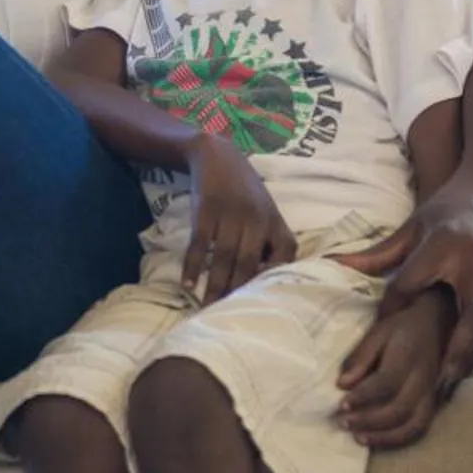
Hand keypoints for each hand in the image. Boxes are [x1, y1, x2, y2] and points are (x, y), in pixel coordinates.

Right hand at [182, 138, 297, 302]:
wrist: (217, 155)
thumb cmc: (245, 191)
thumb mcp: (266, 210)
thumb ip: (270, 240)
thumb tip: (269, 280)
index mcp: (275, 220)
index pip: (285, 255)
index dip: (275, 278)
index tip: (265, 302)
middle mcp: (256, 218)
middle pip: (249, 263)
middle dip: (238, 292)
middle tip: (230, 316)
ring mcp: (230, 213)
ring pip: (224, 258)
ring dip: (215, 285)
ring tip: (207, 307)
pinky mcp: (206, 209)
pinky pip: (200, 244)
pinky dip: (193, 265)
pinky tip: (188, 283)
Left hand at [333, 173, 472, 392]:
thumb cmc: (453, 207)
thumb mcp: (415, 225)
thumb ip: (379, 253)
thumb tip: (334, 265)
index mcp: (442, 246)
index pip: (409, 286)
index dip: (392, 311)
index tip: (380, 333)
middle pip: (470, 318)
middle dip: (456, 353)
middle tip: (438, 384)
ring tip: (456, 380)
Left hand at [336, 285, 457, 448]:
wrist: (438, 325)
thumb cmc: (402, 329)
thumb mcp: (378, 333)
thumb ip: (361, 358)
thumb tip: (342, 384)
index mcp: (408, 358)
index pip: (386, 383)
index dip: (362, 396)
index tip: (340, 404)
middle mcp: (424, 380)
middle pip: (399, 409)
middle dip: (368, 420)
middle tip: (342, 422)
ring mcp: (432, 395)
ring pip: (413, 426)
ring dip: (383, 436)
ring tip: (357, 437)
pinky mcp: (436, 406)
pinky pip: (420, 430)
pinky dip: (398, 440)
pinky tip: (376, 440)